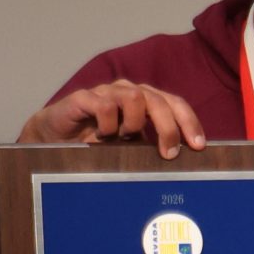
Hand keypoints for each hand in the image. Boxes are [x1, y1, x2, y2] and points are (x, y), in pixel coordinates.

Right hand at [20, 81, 205, 159]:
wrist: (55, 138)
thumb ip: (153, 146)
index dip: (189, 122)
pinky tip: (102, 136)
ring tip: (124, 139)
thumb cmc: (98, 143)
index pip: (176, 103)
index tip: (199, 146)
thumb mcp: (132, 147)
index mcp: (146, 101)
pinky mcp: (84, 97)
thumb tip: (183, 162)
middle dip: (169, 129)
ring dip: (135, 124)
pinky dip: (109, 125)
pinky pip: (105, 106)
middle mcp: (129, 91)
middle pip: (160, 101)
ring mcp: (106, 92)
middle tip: (169, 154)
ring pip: (136, 98)